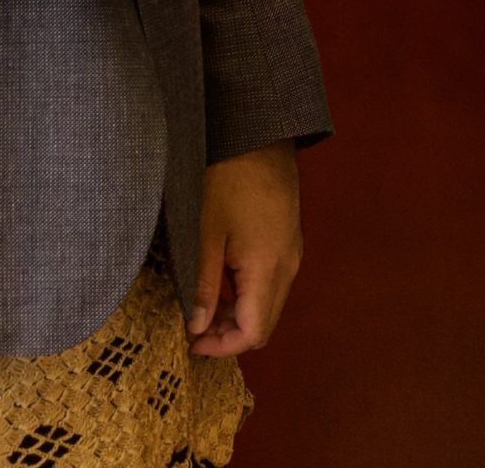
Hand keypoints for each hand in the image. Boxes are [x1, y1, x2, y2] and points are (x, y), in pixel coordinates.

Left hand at [186, 142, 300, 357]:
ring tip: (204, 305)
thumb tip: (198, 327)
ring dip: (239, 315)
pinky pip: (273, 283)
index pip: (252, 333)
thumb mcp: (206, 233)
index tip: (192, 343)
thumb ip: (204, 285)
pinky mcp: (289, 241)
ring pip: (269, 305)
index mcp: (267, 268)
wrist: (259, 137)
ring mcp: (292, 254)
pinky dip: (249, 295)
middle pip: (264, 324)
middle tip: (194, 329)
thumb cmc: (228, 179)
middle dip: (229, 336)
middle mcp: (287, 267)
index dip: (222, 347)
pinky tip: (223, 280)